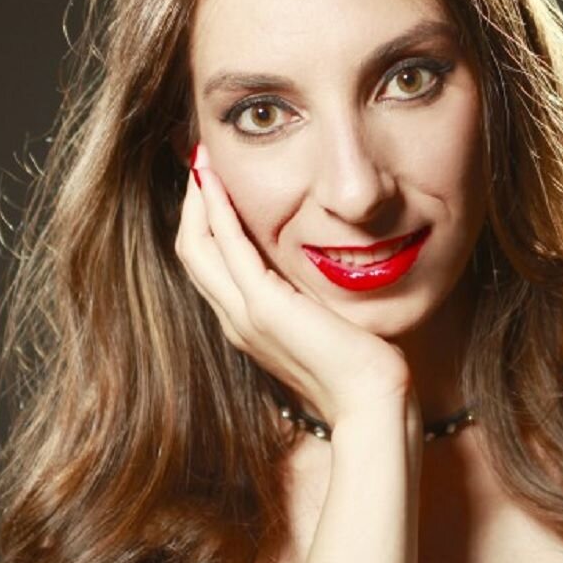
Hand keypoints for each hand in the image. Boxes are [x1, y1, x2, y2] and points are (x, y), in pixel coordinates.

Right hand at [174, 144, 411, 431]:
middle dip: (192, 204)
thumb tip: (321, 266)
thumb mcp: (326, 321)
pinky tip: (219, 182)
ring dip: (198, 200)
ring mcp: (244, 315)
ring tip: (203, 161)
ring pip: (197, 247)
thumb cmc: (360, 367)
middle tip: (200, 161)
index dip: (205, 221)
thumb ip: (311, 297)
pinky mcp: (263, 307)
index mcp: (248, 323)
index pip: (210, 263)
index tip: (214, 182)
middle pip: (192, 250)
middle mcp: (236, 319)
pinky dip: (218, 211)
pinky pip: (228, 247)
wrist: (370, 402)